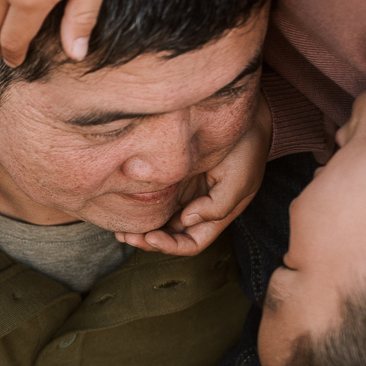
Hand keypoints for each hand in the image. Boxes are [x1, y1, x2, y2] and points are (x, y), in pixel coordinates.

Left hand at [115, 91, 269, 255]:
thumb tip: (186, 219)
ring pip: (158, 220)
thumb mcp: (239, 180)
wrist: (243, 119)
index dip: (171, 246)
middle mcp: (195, 208)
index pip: (190, 243)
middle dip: (148, 241)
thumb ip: (217, 206)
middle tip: (127, 237)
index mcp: (214, 215)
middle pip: (170, 236)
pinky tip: (122, 206)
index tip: (152, 237)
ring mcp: (182, 192)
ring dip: (140, 229)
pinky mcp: (170, 176)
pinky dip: (137, 207)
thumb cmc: (246, 151)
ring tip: (119, 230)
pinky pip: (152, 197)